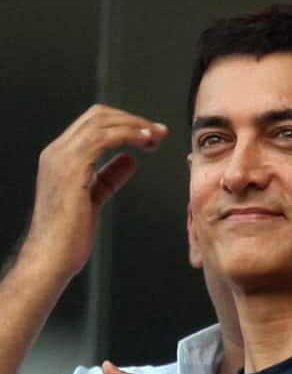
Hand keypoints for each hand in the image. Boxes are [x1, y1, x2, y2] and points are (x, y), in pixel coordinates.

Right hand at [20, 106, 167, 285]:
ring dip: (134, 125)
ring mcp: (62, 158)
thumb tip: (129, 160)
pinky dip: (128, 135)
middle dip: (132, 120)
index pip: (92, 124)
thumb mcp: (95, 198)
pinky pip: (103, 138)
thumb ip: (110, 176)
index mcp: (59, 157)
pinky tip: (144, 142)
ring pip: (101, 121)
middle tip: (158, 132)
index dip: (123, 124)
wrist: (51, 257)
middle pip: (97, 115)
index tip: (149, 134)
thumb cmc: (69, 237)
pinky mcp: (72, 169)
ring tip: (156, 136)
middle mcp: (57, 152)